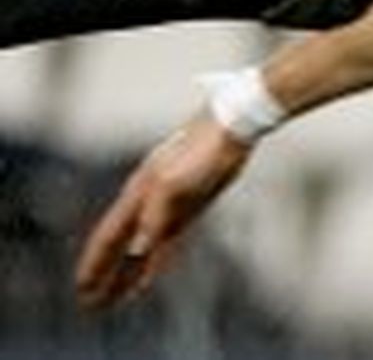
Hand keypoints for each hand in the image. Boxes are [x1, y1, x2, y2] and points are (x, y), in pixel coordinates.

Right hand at [75, 114, 252, 308]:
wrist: (232, 129)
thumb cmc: (200, 151)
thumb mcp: (173, 184)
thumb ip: (154, 217)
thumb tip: (138, 250)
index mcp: (137, 194)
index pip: (108, 237)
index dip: (94, 264)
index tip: (81, 289)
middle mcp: (147, 203)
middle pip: (120, 247)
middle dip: (104, 275)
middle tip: (91, 303)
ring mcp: (169, 207)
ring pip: (141, 249)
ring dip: (127, 274)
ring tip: (115, 299)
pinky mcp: (191, 208)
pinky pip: (167, 243)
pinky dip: (154, 263)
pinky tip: (147, 279)